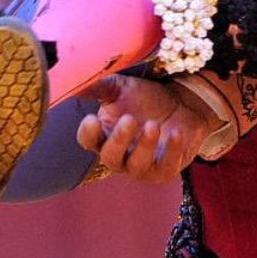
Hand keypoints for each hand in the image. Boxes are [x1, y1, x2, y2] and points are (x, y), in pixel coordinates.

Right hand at [74, 74, 216, 180]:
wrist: (181, 104)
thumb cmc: (145, 98)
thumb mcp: (121, 88)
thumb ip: (99, 87)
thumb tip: (76, 86)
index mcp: (104, 135)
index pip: (88, 141)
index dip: (88, 133)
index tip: (92, 119)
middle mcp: (119, 156)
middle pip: (110, 157)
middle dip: (119, 140)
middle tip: (129, 119)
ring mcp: (141, 167)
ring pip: (137, 166)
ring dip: (145, 145)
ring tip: (153, 124)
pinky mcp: (165, 171)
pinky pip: (166, 167)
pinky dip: (171, 151)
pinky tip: (176, 133)